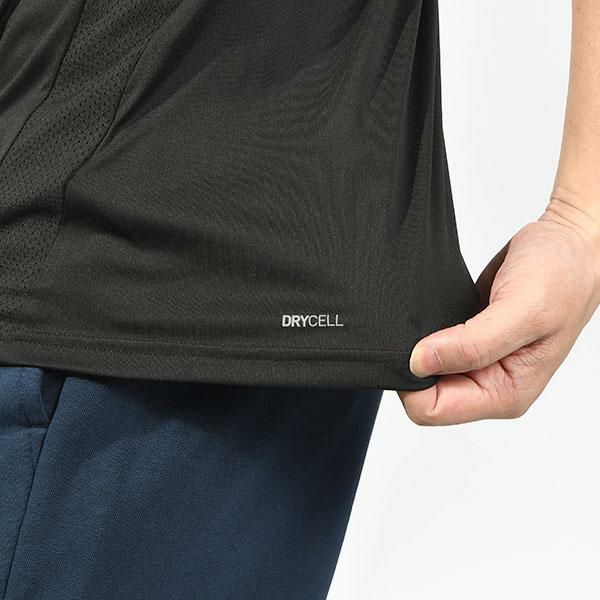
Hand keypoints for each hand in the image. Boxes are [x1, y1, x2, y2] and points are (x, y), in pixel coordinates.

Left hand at [397, 203, 599, 425]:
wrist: (568, 245)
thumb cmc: (562, 277)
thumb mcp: (522, 311)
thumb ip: (472, 344)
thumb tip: (420, 362)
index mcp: (505, 392)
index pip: (434, 410)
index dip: (416, 382)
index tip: (417, 346)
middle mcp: (489, 382)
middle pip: (424, 392)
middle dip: (416, 363)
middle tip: (431, 325)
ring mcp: (477, 361)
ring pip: (424, 369)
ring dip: (419, 345)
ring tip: (439, 315)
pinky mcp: (466, 339)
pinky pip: (430, 345)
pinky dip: (424, 331)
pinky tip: (438, 312)